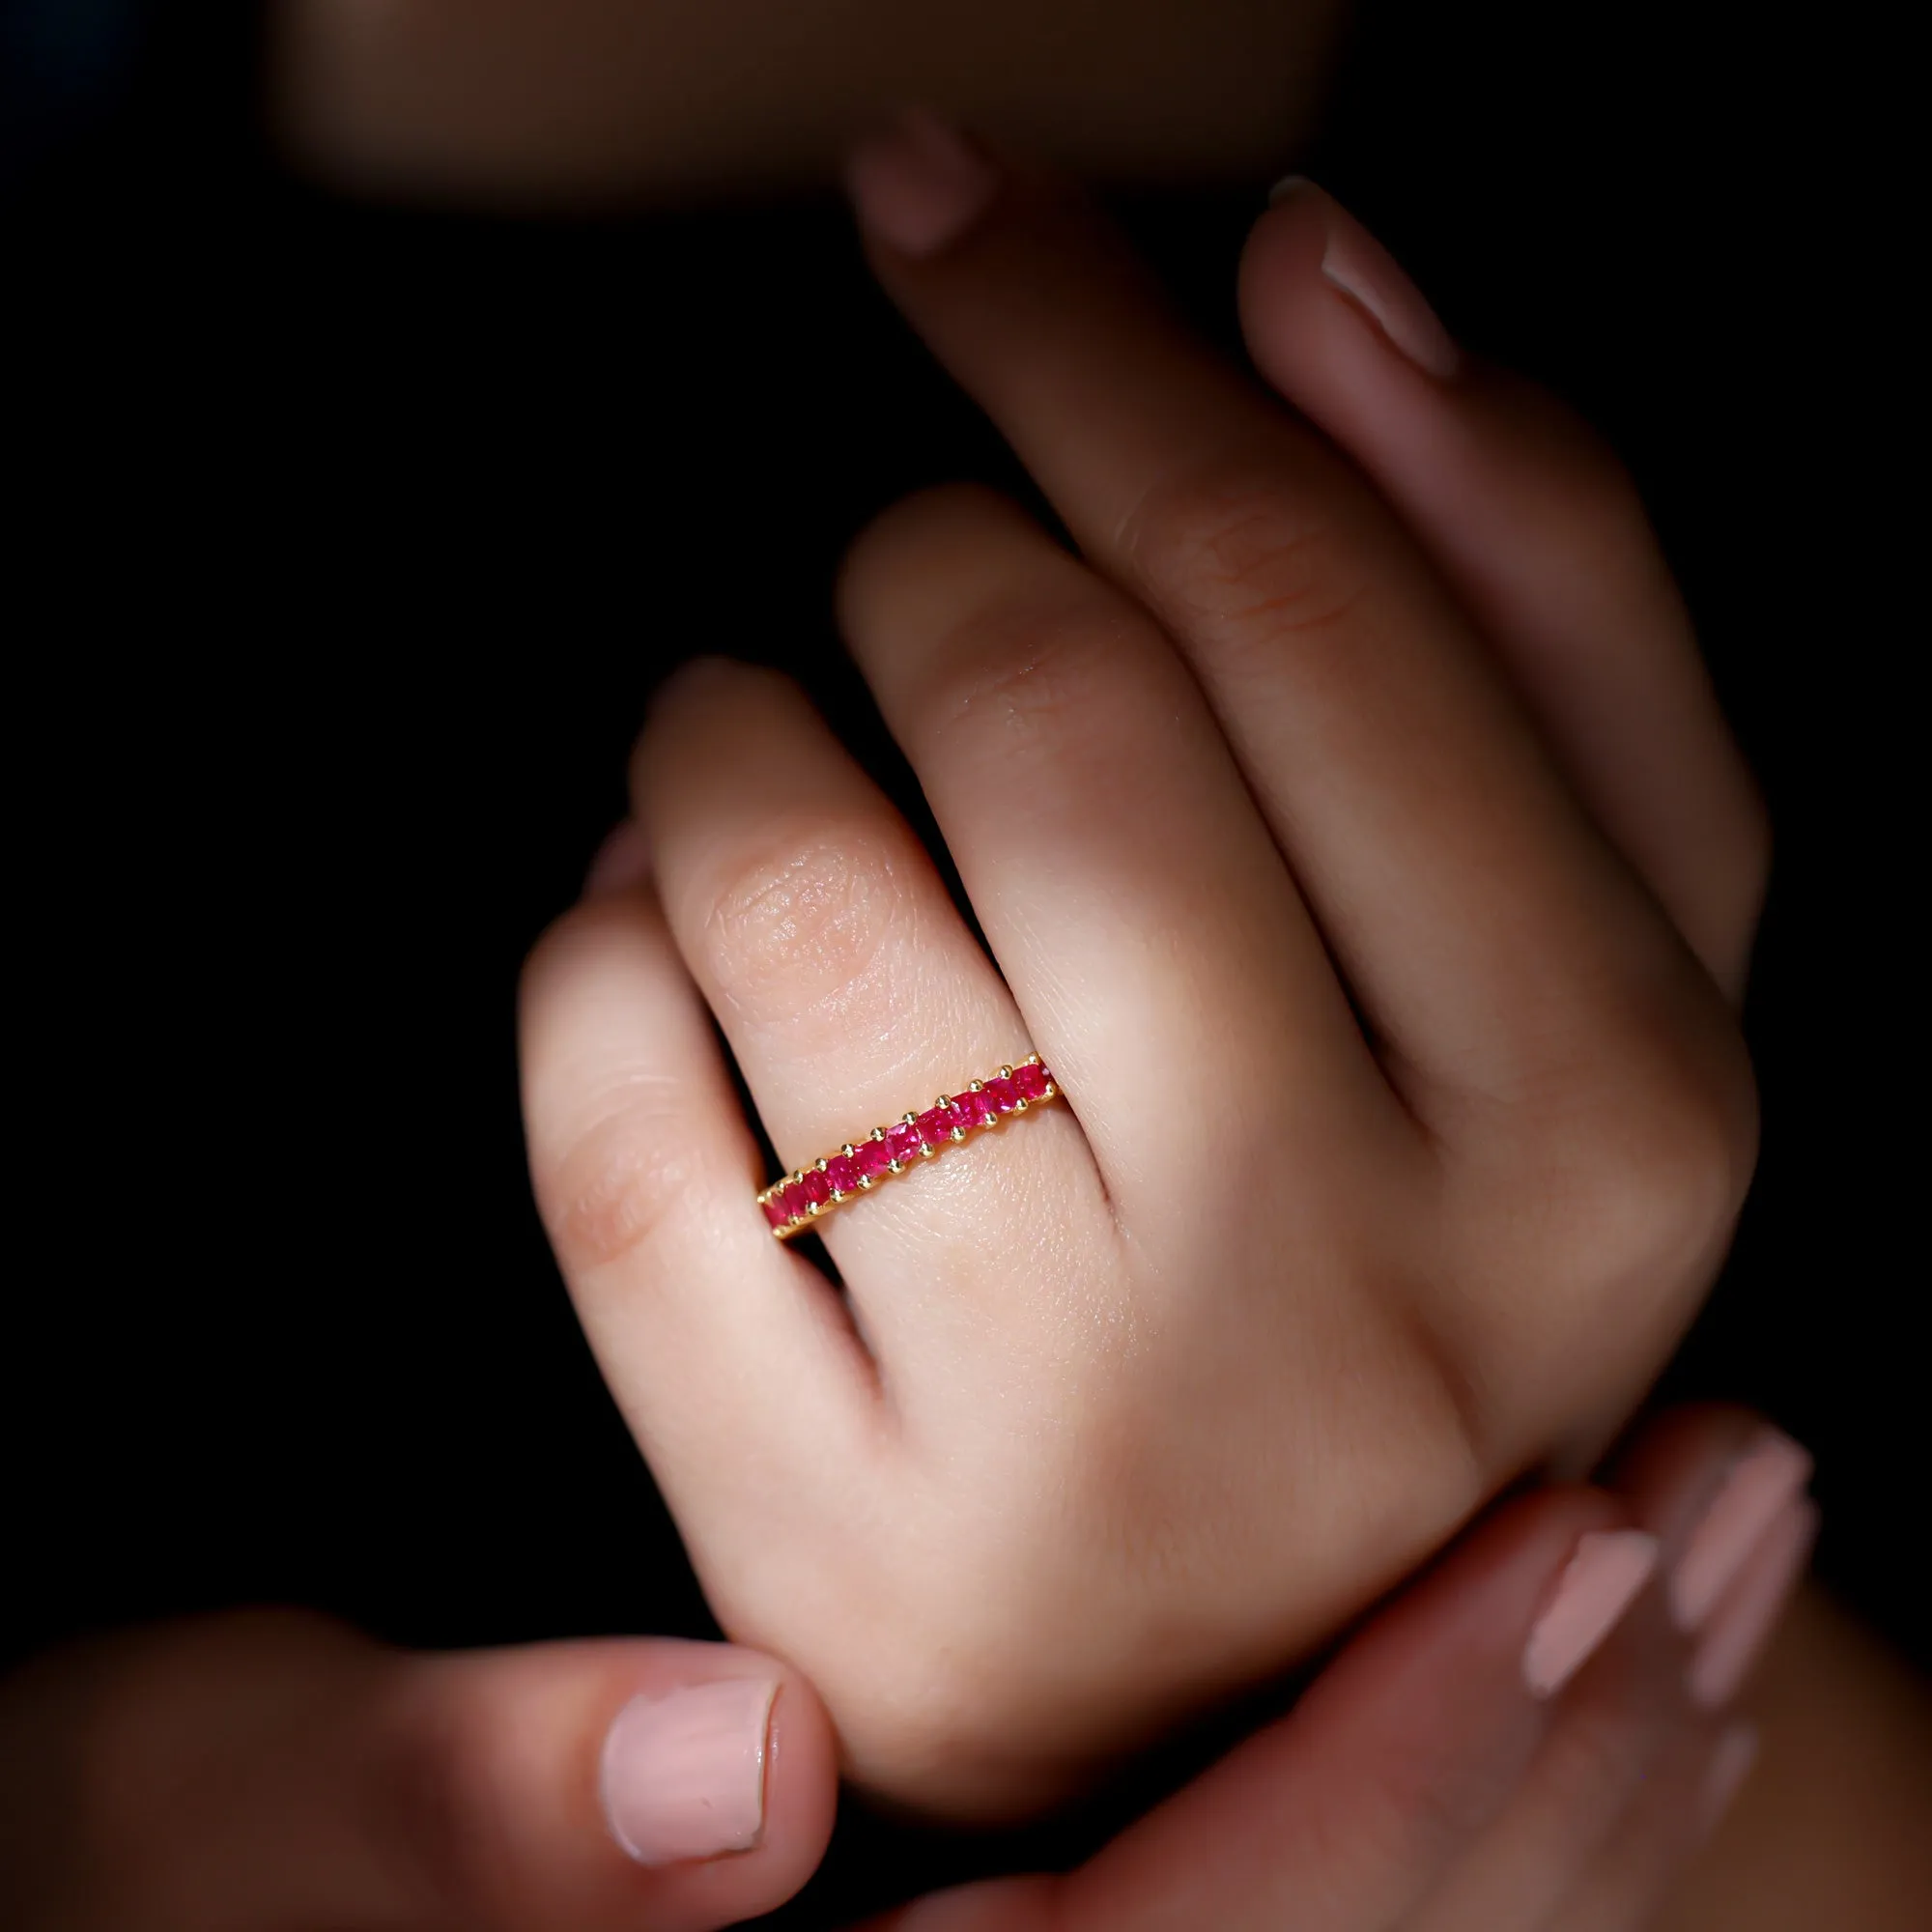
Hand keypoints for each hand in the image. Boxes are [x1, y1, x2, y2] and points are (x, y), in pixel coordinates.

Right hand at [0, 1408, 1812, 1931]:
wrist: (174, 1899)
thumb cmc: (153, 1874)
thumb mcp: (208, 1821)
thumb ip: (426, 1831)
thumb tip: (731, 1777)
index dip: (1399, 1771)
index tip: (1578, 1560)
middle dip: (1570, 1751)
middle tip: (1737, 1501)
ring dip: (1565, 1749)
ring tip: (1706, 1540)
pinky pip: (1307, 1891)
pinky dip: (1464, 1767)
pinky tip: (1545, 1630)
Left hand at [518, 120, 1767, 1814]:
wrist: (1299, 1632)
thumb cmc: (1430, 1214)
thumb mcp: (1607, 918)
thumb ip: (1530, 579)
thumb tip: (1314, 262)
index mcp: (1609, 1106)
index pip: (1303, 590)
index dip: (1086, 339)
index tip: (952, 206)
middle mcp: (1356, 1300)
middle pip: (1045, 707)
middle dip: (917, 546)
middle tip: (911, 568)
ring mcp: (1073, 1453)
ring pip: (786, 889)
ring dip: (724, 732)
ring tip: (772, 755)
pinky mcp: (831, 1547)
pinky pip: (607, 1136)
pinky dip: (595, 955)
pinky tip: (678, 951)